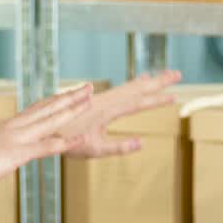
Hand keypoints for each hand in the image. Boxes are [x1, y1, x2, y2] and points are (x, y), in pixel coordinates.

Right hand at [0, 85, 93, 194]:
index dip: (56, 100)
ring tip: (90, 100)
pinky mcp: (17, 154)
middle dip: (71, 97)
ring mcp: (17, 139)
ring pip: (51, 120)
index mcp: (8, 127)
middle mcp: (15, 127)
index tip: (70, 92)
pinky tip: (81, 138)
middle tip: (89, 86)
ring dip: (73, 110)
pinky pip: (46, 147)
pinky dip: (66, 142)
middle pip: (48, 108)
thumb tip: (2, 154)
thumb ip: (0, 150)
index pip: (37, 108)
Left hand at [62, 70, 181, 158]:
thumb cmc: (67, 142)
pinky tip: (136, 83)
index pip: (138, 103)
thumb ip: (119, 147)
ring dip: (147, 81)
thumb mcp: (94, 149)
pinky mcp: (93, 99)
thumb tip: (142, 143)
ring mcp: (99, 98)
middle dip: (158, 81)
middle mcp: (105, 100)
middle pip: (136, 88)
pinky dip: (132, 84)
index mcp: (108, 111)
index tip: (175, 97)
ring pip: (128, 87)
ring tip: (162, 76)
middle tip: (178, 74)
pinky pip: (118, 89)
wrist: (43, 128)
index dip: (157, 100)